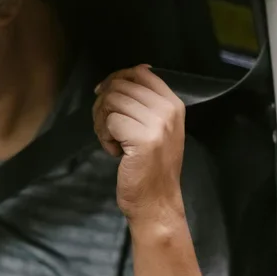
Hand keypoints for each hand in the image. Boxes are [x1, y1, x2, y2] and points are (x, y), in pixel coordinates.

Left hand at [93, 65, 186, 225]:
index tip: (103, 94)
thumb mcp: (156, 129)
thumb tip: (119, 78)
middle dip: (103, 105)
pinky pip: (109, 122)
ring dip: (102, 121)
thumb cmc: (151, 168)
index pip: (140, 73)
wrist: (157, 202)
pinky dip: (104, 137)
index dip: (116, 79)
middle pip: (120, 86)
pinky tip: (115, 152)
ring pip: (111, 102)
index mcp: (174, 104)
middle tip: (106, 128)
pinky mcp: (142, 139)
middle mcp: (168, 110)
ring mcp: (157, 124)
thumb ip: (143, 103)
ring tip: (112, 141)